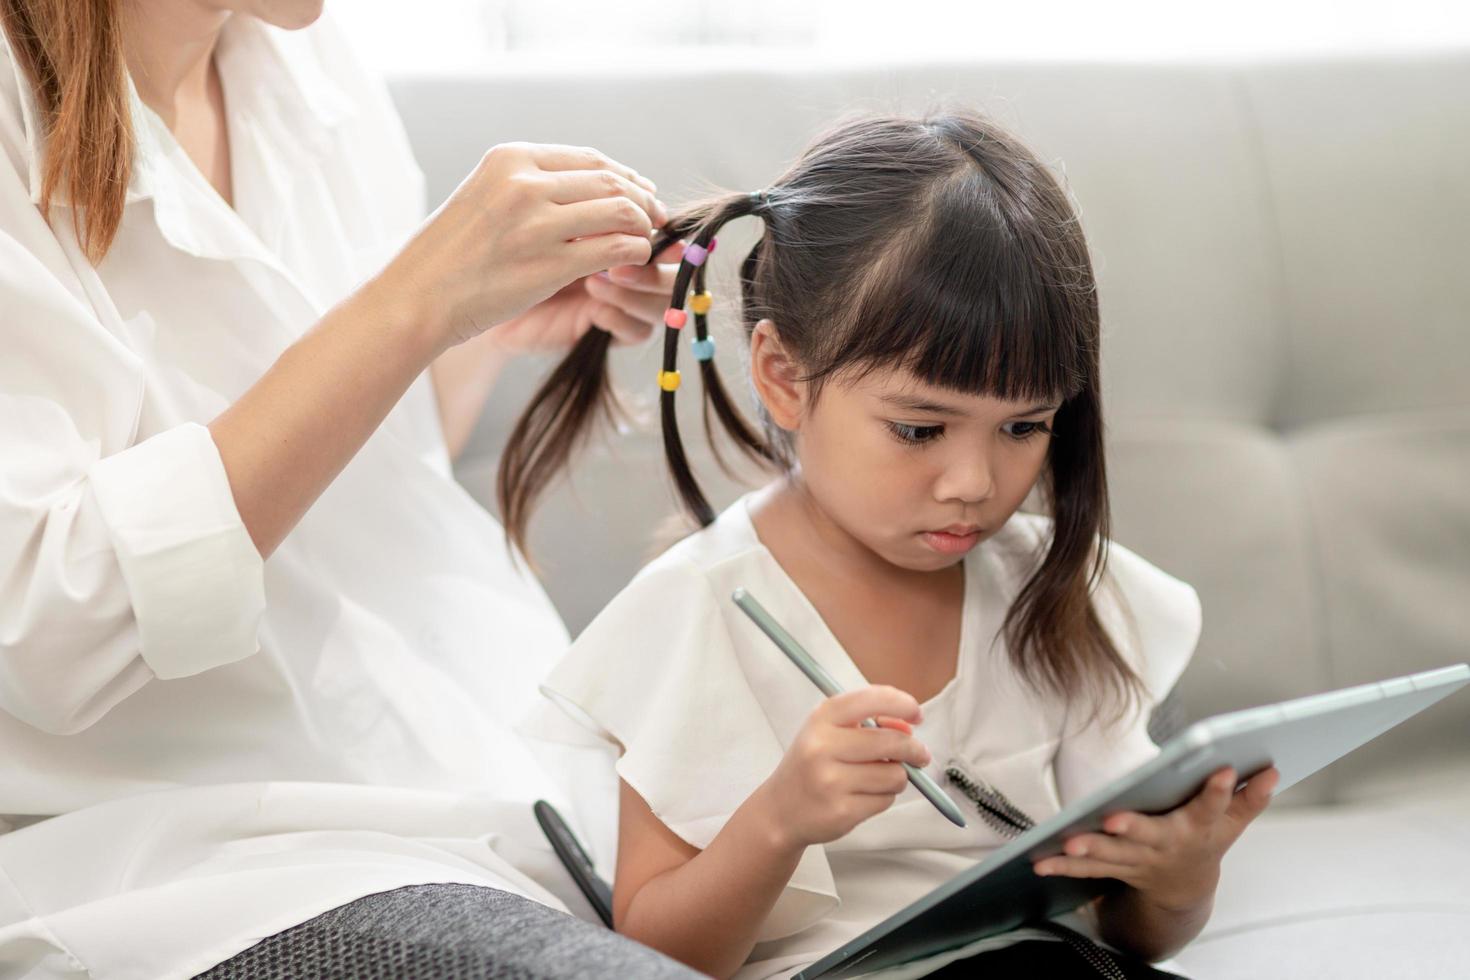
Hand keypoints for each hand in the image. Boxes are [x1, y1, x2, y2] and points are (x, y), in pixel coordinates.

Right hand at [377, 142, 667, 352]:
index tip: (640, 191)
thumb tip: (587, 188)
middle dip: (642, 199)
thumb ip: (528, 187)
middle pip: (610, 180)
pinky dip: (634, 252)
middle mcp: (525, 183)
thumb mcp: (483, 197)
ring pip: (620, 210)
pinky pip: (616, 247)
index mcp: (510, 159)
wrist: (415, 299)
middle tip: (656, 218)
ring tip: (645, 241)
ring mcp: (538, 224)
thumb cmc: (448, 256)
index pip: (588, 158)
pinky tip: (633, 262)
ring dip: (643, 226)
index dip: (624, 175)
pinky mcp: (551, 264)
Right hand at [755, 686, 930, 849]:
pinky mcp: (841, 811)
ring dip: (896, 777)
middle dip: (914, 749)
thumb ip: (869, 722)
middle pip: (892, 742)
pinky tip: (862, 795)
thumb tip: (908, 727)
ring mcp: (831, 781)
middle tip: (918, 754)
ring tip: (876, 778)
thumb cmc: (812, 765)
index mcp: (822, 719)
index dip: (903, 704)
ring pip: (894, 775)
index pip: (871, 700)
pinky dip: (883, 797)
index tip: (916, 714)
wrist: (781, 810)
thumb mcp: (830, 731)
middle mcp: (822, 746)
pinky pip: (885, 800)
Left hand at [1033, 765, 1279, 911]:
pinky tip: (1039, 860)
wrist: (1183, 888)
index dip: (1216, 790)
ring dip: (1089, 851)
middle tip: (1114, 820)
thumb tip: (1272, 768)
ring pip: (1112, 855)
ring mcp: (1138, 860)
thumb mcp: (1232, 822)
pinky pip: (1085, 868)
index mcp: (1198, 829)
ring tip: (1067, 843)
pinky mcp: (1113, 867)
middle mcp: (1167, 846)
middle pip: (1150, 836)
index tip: (1221, 768)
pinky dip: (1062, 865)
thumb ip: (1249, 797)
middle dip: (1133, 829)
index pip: (1210, 807)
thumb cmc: (1206, 840)